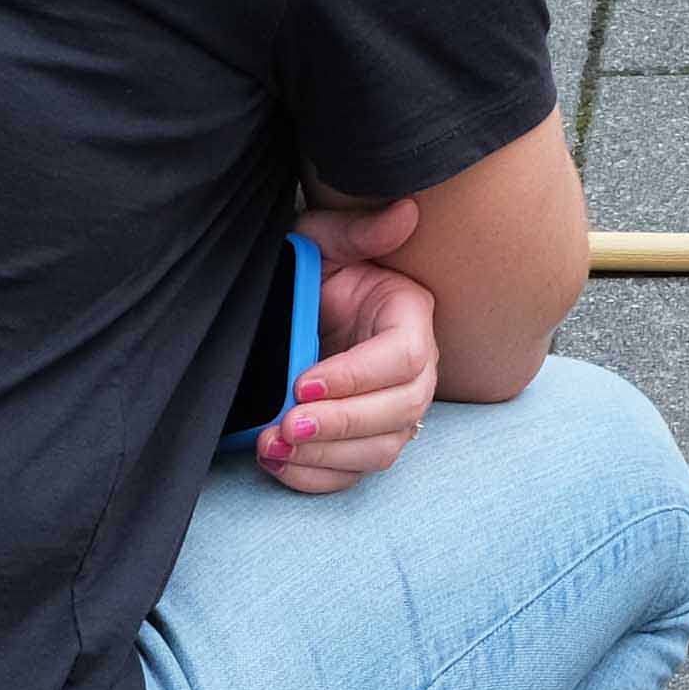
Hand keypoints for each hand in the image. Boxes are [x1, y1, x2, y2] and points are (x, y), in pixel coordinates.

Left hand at [262, 193, 442, 493]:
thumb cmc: (317, 271)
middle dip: (341, 424)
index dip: (356, 377)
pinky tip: (277, 462)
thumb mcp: (326, 241)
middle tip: (287, 424)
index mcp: (410, 319)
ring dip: (327, 456)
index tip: (301, 382)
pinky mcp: (365, 441)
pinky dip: (316, 477)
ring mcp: (394, 411)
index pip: (402, 359)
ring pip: (380, 451)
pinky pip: (352, 475)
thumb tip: (405, 212)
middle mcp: (415, 371)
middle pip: (400, 412)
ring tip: (274, 446)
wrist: (300, 306)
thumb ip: (359, 232)